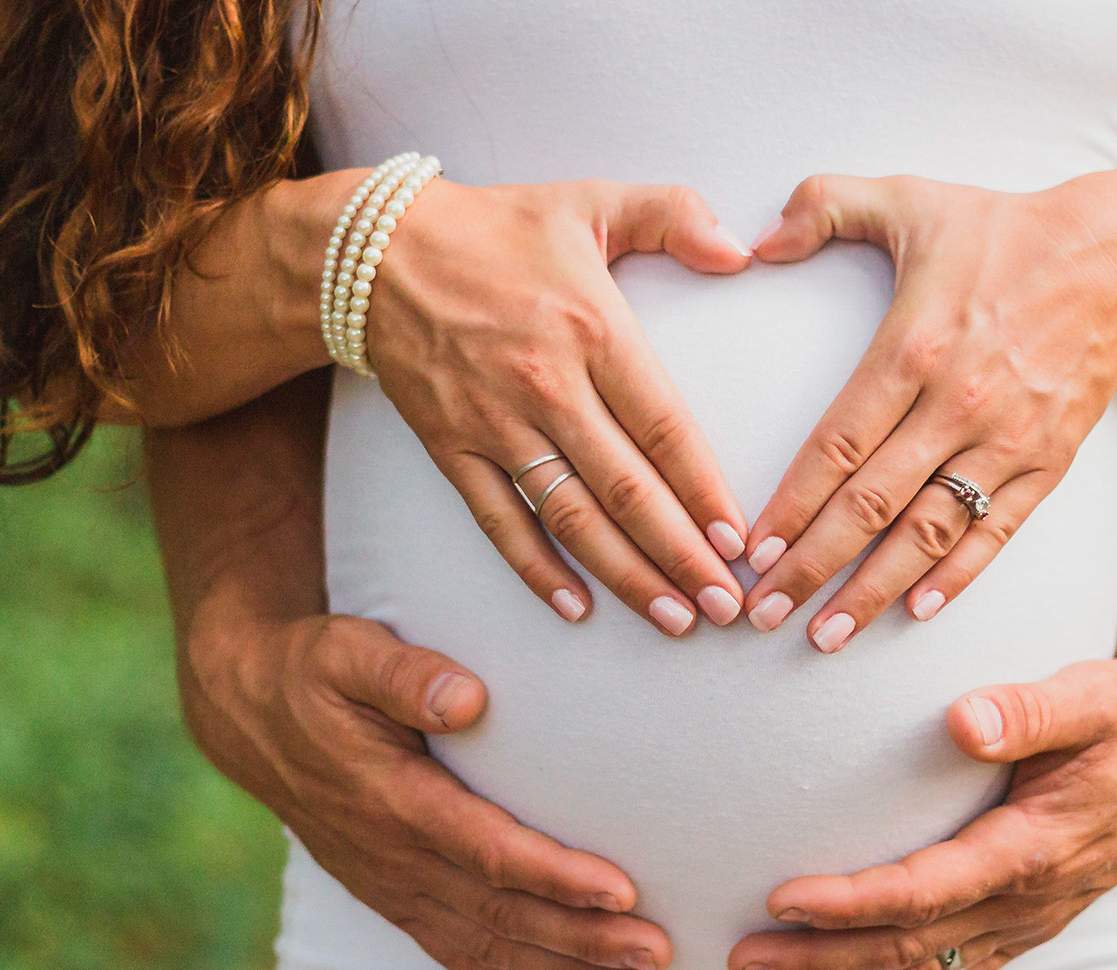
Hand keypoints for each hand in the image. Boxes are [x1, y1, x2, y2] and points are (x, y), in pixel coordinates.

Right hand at [177, 612, 672, 969]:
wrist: (251, 715)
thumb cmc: (314, 673)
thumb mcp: (346, 652)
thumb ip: (404, 674)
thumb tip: (469, 697)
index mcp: (391, 800)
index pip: (487, 851)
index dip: (555, 877)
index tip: (622, 891)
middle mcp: (394, 858)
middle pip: (500, 916)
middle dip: (582, 941)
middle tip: (656, 951)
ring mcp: (393, 888)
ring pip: (486, 949)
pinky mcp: (397, 899)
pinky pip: (461, 955)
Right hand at [368, 179, 757, 634]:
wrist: (373, 250)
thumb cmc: (495, 226)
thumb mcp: (590, 202)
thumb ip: (674, 214)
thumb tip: (742, 250)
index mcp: (592, 329)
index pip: (663, 427)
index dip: (704, 490)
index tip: (739, 539)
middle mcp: (546, 385)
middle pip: (626, 488)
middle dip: (680, 555)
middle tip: (726, 606)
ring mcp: (494, 422)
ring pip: (570, 516)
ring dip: (625, 575)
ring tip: (673, 619)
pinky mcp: (450, 446)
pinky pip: (498, 520)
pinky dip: (535, 569)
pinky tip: (575, 607)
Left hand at [723, 658, 1116, 969]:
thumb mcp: (1096, 695)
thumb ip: (1031, 709)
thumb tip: (963, 717)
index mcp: (1035, 847)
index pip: (928, 890)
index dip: (853, 903)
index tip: (782, 898)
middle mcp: (1026, 901)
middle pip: (910, 952)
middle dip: (821, 962)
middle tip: (742, 958)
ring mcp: (1023, 924)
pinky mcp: (1017, 926)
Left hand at [738, 172, 1116, 649]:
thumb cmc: (1002, 229)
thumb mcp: (909, 197)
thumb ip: (824, 205)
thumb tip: (756, 239)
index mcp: (913, 348)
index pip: (837, 445)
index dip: (792, 505)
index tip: (752, 549)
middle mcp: (958, 403)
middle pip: (871, 504)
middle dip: (812, 566)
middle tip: (763, 612)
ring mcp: (1007, 439)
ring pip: (928, 532)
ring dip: (872, 590)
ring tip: (824, 636)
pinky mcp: (1049, 461)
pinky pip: (995, 531)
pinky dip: (955, 576)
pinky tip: (914, 611)